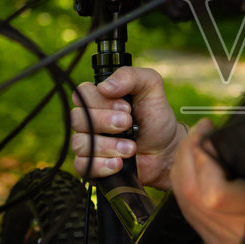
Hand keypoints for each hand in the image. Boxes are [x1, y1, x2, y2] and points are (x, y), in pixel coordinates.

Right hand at [70, 66, 183, 189]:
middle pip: (77, 119)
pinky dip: (101, 165)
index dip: (100, 101)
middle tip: (128, 124)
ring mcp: (89, 144)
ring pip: (79, 143)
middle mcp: (89, 120)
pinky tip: (119, 163)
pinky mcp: (92, 166)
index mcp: (99, 99)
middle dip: (105, 122)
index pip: (81, 94)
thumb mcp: (151, 87)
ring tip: (131, 148)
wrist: (167, 150)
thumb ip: (130, 76)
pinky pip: (83, 166)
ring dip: (108, 145)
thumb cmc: (156, 118)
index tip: (125, 107)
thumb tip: (104, 86)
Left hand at [170, 119, 244, 243]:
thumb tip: (237, 130)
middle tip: (200, 130)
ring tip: (196, 143)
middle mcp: (238, 237)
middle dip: (188, 154)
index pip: (213, 194)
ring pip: (185, 203)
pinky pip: (190, 212)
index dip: (202, 156)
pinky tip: (196, 168)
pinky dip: (187, 185)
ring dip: (184, 168)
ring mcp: (224, 243)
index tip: (209, 128)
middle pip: (191, 195)